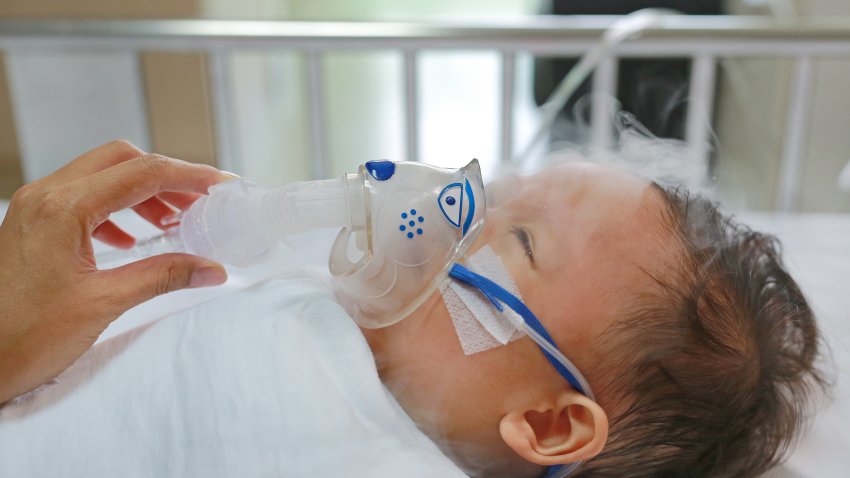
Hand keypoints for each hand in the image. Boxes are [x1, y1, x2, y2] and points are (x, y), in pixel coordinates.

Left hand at [0, 140, 230, 402]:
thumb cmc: (23, 338)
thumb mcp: (104, 303)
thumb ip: (162, 276)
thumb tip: (211, 268)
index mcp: (63, 209)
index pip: (142, 174)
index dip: (190, 176)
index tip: (221, 186)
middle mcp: (45, 196)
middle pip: (122, 160)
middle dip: (167, 176)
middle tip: (201, 201)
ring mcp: (34, 206)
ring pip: (102, 175)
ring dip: (142, 191)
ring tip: (173, 221)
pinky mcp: (31, 222)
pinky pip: (82, 196)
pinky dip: (115, 207)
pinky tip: (130, 239)